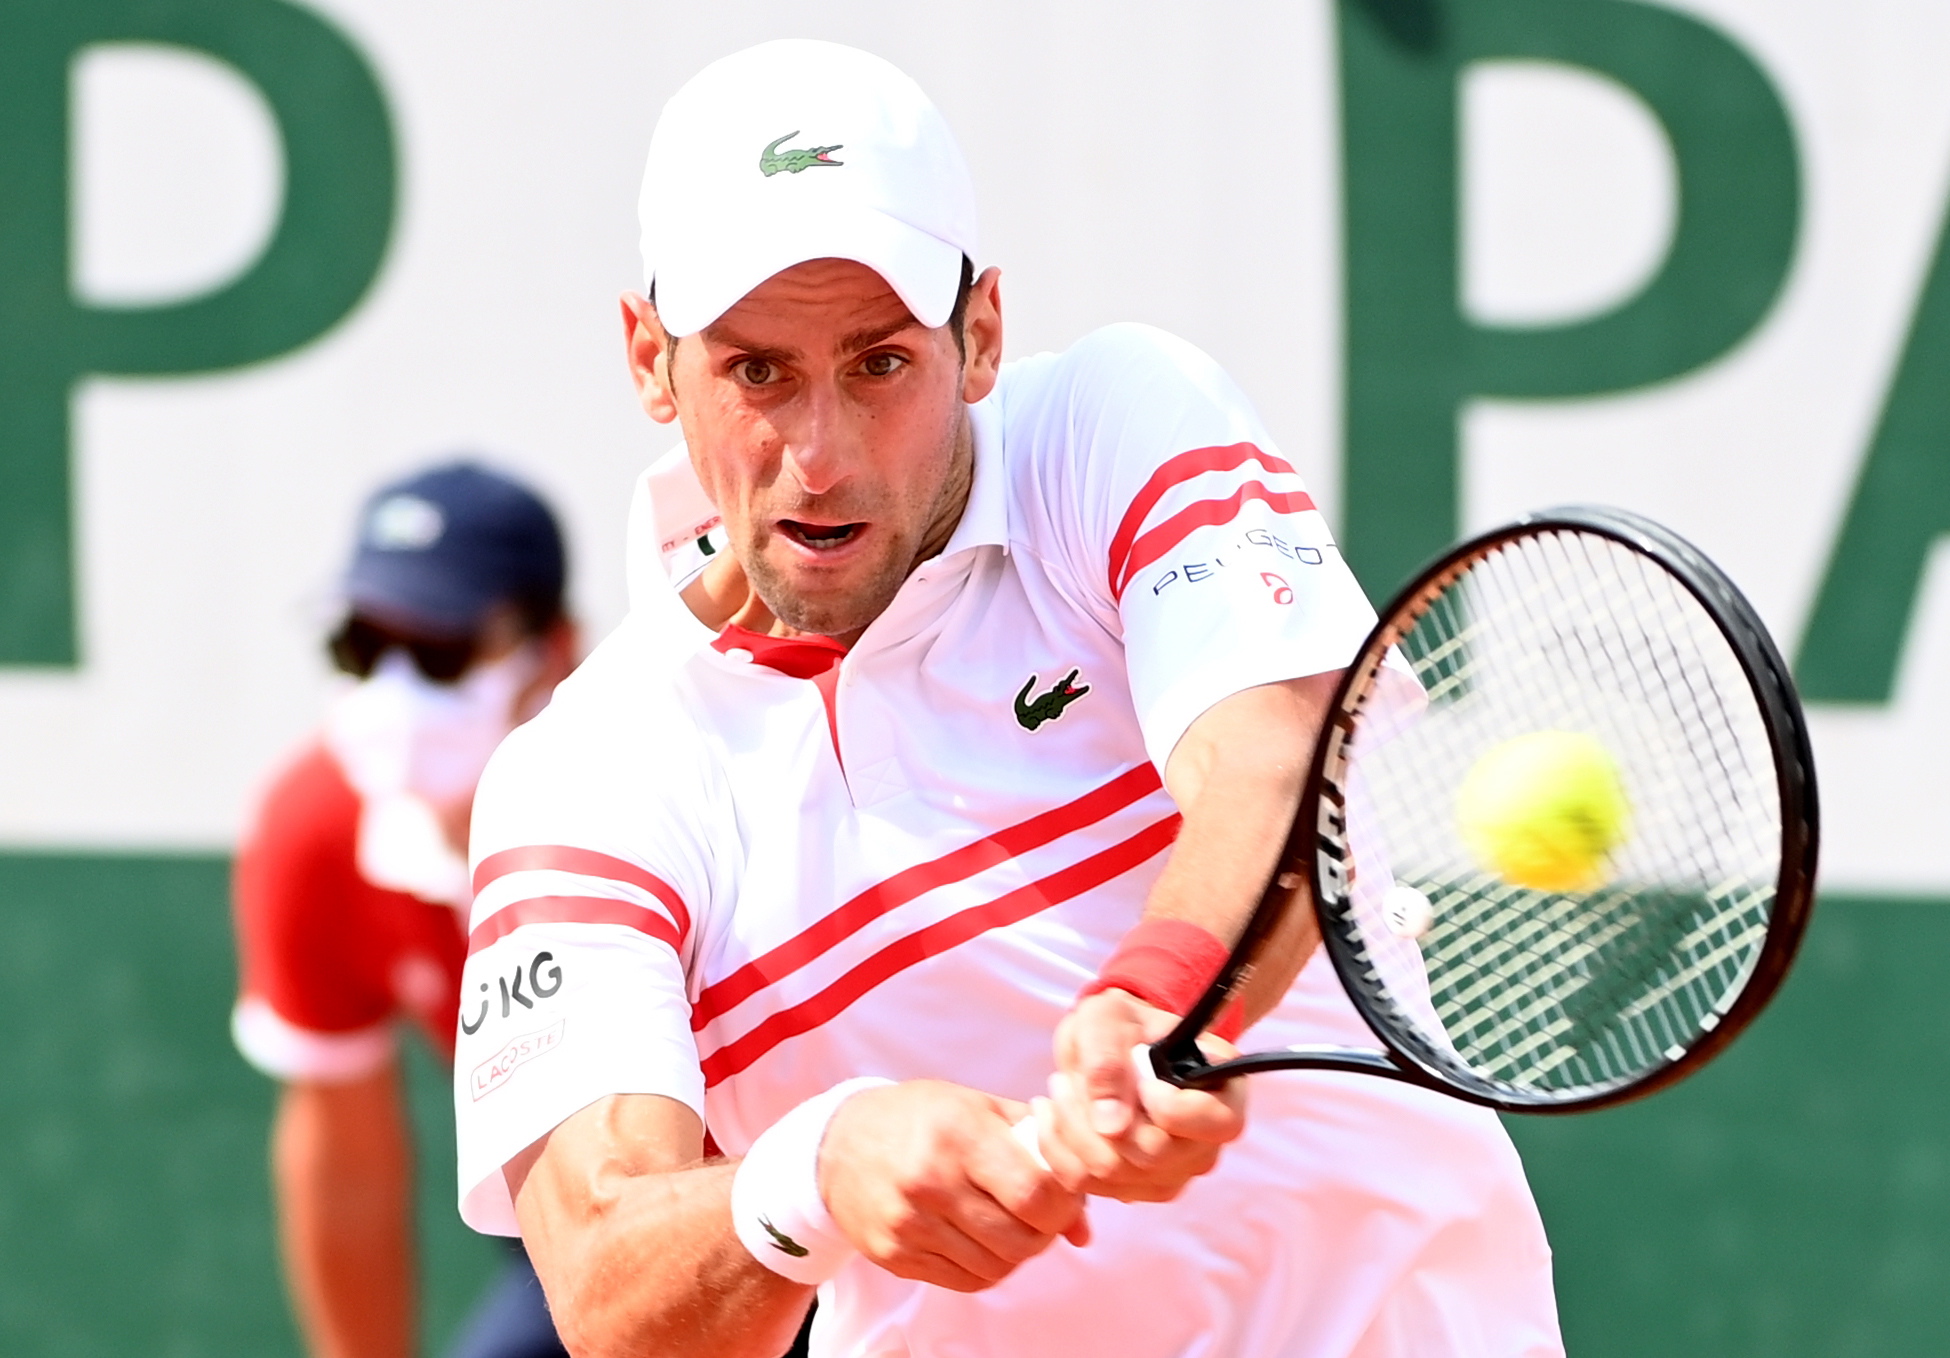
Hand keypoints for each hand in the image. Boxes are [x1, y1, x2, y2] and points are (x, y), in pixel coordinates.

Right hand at [819, 1080, 1089, 1292]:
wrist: (837, 1143)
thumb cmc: (920, 1118)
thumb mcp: (980, 1108)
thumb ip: (1041, 1152)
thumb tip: (1084, 1225)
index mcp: (958, 1134)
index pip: (1035, 1193)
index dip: (1064, 1203)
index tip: (1063, 1194)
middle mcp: (930, 1182)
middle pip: (1020, 1239)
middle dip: (1045, 1232)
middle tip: (1042, 1214)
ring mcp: (909, 1224)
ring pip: (997, 1266)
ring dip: (1018, 1252)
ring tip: (1011, 1223)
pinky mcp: (895, 1256)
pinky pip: (966, 1281)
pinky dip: (988, 1266)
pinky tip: (982, 1238)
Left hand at [1036, 989, 1246, 1202]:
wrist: (1106, 1043)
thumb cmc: (1120, 1023)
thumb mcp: (1107, 1019)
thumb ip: (1108, 1061)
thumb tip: (1111, 1127)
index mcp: (1224, 1092)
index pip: (1214, 1124)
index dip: (1169, 1107)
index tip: (1137, 1076)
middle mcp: (1207, 1142)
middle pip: (1153, 1156)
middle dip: (1096, 1118)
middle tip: (1064, 1080)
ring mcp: (1174, 1171)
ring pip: (1115, 1175)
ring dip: (1070, 1132)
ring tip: (1057, 1091)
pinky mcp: (1137, 1188)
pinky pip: (1089, 1185)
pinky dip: (1058, 1151)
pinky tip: (1050, 1116)